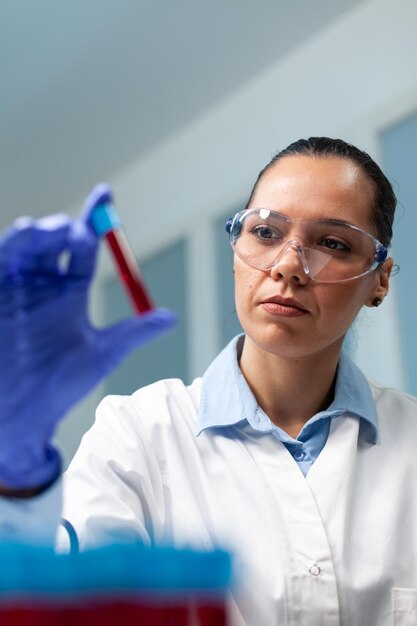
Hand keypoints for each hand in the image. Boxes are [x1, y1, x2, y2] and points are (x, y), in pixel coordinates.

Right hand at [0, 188, 174, 488]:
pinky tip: (25, 236)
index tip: (105, 194)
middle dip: (67, 226)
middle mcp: (43, 282)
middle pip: (56, 239)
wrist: (18, 413)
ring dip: (40, 232)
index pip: (86, 245)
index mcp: (71, 290)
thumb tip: (171, 317)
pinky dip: (10, 246)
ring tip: (56, 233)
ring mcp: (15, 286)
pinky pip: (1, 261)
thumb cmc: (59, 385)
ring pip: (26, 245)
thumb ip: (134, 333)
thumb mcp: (102, 353)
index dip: (95, 219)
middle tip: (81, 232)